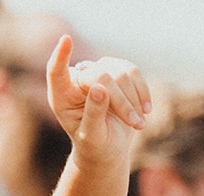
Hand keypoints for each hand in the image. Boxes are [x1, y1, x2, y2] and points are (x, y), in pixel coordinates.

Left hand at [47, 36, 149, 164]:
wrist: (108, 147)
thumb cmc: (95, 146)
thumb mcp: (92, 137)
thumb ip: (93, 115)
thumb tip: (99, 88)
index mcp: (62, 96)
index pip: (57, 71)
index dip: (61, 56)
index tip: (66, 39)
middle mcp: (77, 79)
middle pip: (101, 76)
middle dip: (120, 100)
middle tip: (134, 122)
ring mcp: (97, 71)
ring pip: (120, 73)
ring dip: (134, 99)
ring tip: (139, 123)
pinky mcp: (115, 69)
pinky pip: (133, 72)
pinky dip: (142, 91)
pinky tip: (146, 110)